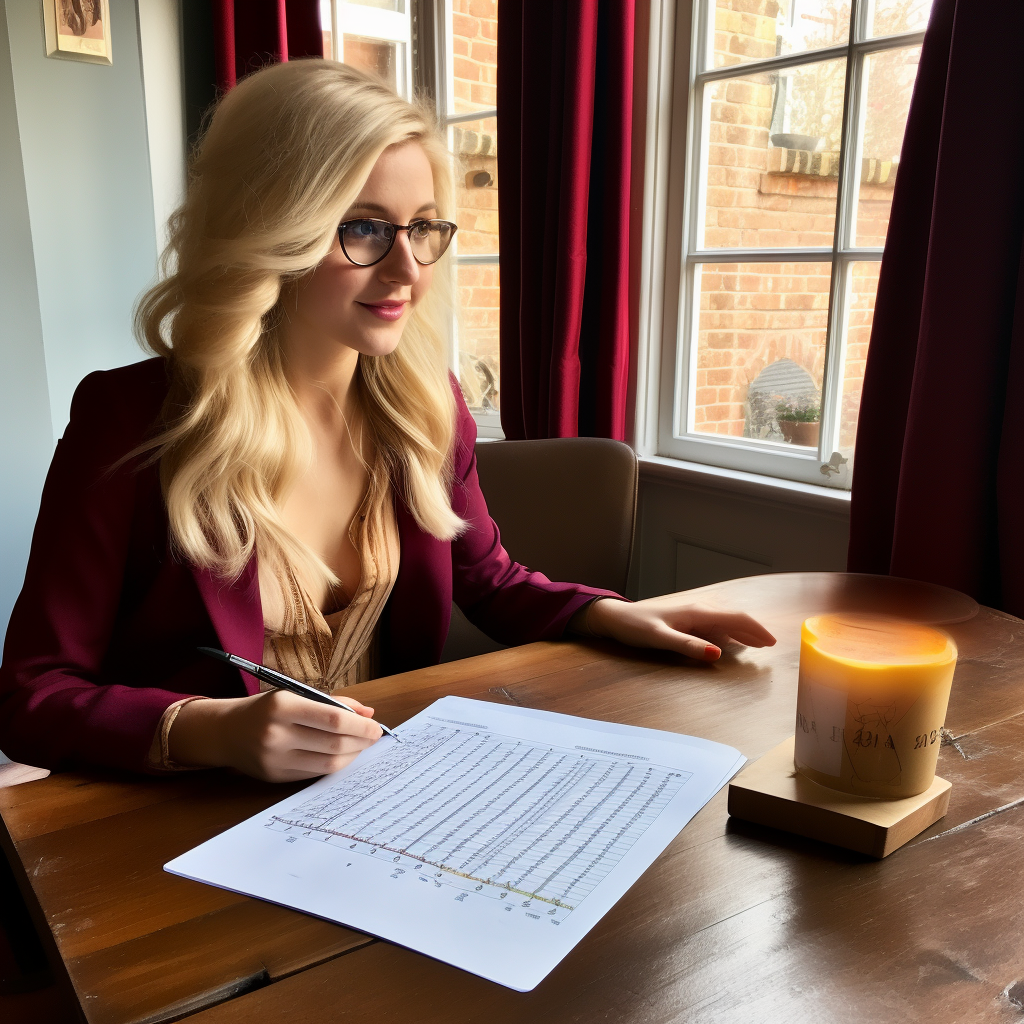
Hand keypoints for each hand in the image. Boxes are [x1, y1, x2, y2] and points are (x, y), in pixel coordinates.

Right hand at [169, 691, 382, 781]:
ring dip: (352, 755)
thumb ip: (334, 703)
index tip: (376, 728)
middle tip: (374, 737)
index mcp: (283, 705)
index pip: (333, 719)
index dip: (360, 726)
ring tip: (360, 746)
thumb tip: (369, 715)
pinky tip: (342, 755)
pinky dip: (334, 764)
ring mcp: (275, 758)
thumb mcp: (296, 694)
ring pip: (328, 763)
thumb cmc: (267, 708)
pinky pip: (315, 773)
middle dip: (361, 742)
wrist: (225, 731)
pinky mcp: (275, 776)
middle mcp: (277, 733)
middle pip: (334, 744)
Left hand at [581, 595, 775, 660]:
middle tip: (770, 645)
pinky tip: (729, 642)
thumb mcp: (661, 638)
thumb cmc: (636, 626)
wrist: (615, 617)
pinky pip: (713, 625)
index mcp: (697, 612)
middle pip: (734, 618)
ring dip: (742, 631)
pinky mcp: (685, 620)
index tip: (772, 642)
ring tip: (756, 643)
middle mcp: (699, 610)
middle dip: (753, 630)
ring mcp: (692, 614)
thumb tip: (718, 655)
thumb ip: (689, 646)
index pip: (735, 618)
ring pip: (725, 621)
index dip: (756, 629)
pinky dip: (727, 633)